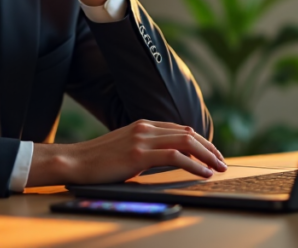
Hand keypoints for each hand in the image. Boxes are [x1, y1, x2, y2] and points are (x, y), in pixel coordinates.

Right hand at [27, 120, 226, 186]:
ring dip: (207, 155)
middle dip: (210, 148)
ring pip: (186, 142)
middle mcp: (145, 128)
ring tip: (218, 168)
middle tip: (223, 162)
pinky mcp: (138, 154)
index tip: (213, 154)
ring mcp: (142, 139)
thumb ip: (146, 150)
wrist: (74, 161)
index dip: (201, 142)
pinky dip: (193, 165)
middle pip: (188, 133)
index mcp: (143, 125)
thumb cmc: (98, 161)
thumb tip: (167, 160)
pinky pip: (174, 157)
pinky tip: (202, 173)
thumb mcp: (126, 149)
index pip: (180, 129)